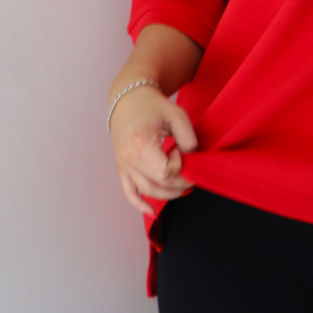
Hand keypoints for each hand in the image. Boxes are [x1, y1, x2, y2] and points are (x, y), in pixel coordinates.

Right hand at [109, 85, 198, 216]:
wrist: (128, 100)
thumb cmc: (152, 105)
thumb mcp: (177, 115)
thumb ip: (189, 139)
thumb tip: (191, 160)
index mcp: (140, 143)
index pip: (165, 171)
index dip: (179, 165)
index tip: (180, 149)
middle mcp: (128, 157)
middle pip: (158, 185)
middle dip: (180, 183)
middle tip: (190, 171)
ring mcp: (123, 164)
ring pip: (148, 191)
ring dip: (169, 195)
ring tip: (183, 186)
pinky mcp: (122, 167)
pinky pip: (129, 192)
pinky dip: (140, 205)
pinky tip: (153, 213)